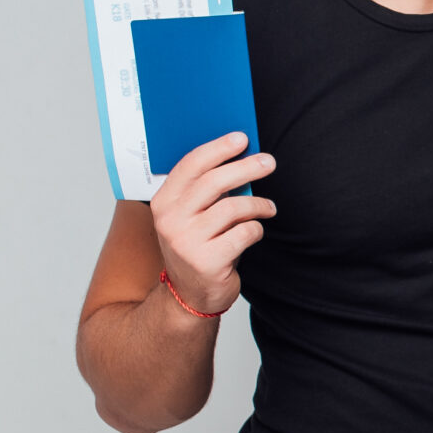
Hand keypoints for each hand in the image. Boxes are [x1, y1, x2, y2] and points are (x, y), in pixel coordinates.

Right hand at [152, 132, 275, 316]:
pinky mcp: (207, 261)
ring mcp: (186, 242)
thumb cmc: (198, 246)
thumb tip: (240, 155)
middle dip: (247, 167)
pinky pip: (244, 233)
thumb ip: (206, 191)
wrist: (191, 295)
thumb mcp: (192, 216)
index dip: (218, 149)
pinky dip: (256, 229)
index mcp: (163, 203)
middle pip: (214, 182)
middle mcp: (170, 220)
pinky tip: (255, 232)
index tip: (241, 138)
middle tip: (269, 162)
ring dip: (259, 205)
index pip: (190, 166)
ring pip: (234, 208)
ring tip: (269, 208)